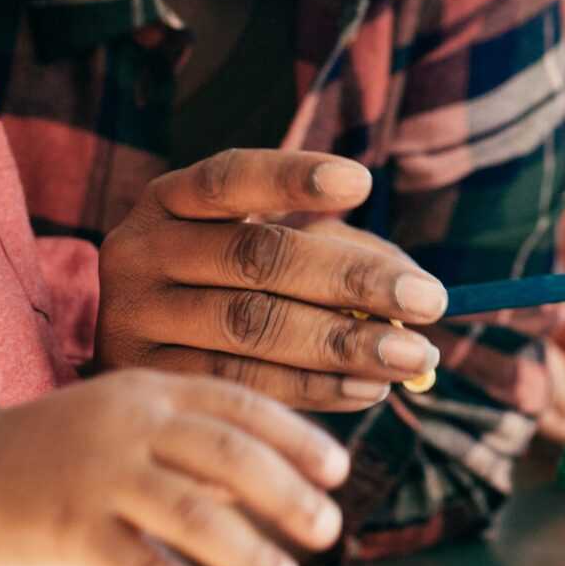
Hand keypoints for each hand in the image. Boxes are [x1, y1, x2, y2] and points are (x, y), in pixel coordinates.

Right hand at [0, 369, 347, 565]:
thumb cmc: (63, 450)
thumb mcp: (127, 418)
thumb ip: (193, 439)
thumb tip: (277, 484)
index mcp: (152, 388)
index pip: (242, 403)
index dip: (297, 436)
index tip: (338, 470)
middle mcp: (131, 423)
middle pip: (230, 453)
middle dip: (288, 491)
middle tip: (328, 527)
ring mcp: (100, 475)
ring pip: (195, 511)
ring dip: (249, 550)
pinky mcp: (73, 528)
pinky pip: (143, 563)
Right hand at [96, 149, 447, 410]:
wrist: (136, 357)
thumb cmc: (221, 284)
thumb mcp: (256, 244)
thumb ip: (328, 248)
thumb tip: (409, 283)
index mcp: (168, 200)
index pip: (229, 178)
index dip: (291, 177)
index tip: (362, 181)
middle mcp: (141, 251)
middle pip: (256, 257)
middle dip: (353, 279)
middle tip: (430, 300)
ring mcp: (135, 318)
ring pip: (253, 326)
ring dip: (344, 343)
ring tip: (412, 354)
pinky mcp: (150, 381)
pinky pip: (244, 384)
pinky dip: (316, 388)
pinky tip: (370, 387)